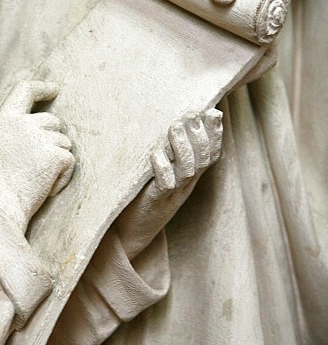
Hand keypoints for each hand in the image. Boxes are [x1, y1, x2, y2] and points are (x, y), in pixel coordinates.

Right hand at [0, 80, 73, 227]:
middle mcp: (25, 123)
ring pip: (63, 141)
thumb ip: (4, 129)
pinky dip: (62, 176)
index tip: (53, 90)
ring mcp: (42, 138)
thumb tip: (18, 122)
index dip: (41, 88)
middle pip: (52, 120)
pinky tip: (47, 188)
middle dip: (51, 139)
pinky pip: (69, 160)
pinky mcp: (56, 156)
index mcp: (5, 118)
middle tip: (38, 163)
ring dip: (56, 158)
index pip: (25, 90)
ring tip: (38, 178)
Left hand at [115, 108, 222, 260]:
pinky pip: (165, 185)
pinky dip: (162, 168)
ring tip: (174, 127)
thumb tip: (175, 121)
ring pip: (187, 170)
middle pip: (203, 159)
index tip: (213, 112)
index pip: (211, 154)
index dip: (215, 134)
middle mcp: (185, 184)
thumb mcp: (160, 172)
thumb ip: (169, 152)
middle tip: (193, 113)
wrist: (128, 233)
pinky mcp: (155, 201)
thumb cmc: (142, 196)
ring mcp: (172, 194)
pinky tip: (156, 154)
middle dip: (201, 135)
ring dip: (182, 147)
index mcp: (189, 176)